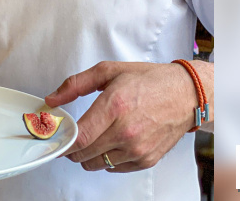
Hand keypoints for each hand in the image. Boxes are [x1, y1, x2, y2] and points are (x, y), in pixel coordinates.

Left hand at [45, 60, 212, 172]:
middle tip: (73, 136)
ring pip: (96, 164)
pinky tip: (112, 142)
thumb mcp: (109, 71)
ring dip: (88, 154)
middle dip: (71, 148)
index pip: (80, 137)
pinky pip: (114, 168)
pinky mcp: (146, 160)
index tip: (56, 137)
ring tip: (95, 136)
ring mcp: (137, 149)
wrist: (186, 94)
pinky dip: (107, 158)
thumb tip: (52, 99)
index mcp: (115, 106)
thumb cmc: (150, 81)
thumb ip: (76, 84)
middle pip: (84, 154)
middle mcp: (126, 131)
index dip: (63, 141)